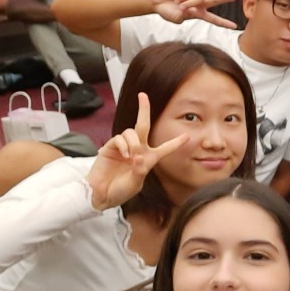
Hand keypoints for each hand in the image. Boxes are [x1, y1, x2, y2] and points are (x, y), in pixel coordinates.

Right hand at [87, 92, 188, 210]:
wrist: (102, 194)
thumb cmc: (121, 190)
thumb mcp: (136, 183)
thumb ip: (140, 170)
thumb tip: (139, 156)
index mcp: (148, 159)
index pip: (164, 149)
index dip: (175, 143)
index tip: (187, 136)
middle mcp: (137, 150)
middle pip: (143, 126)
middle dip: (143, 110)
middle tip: (142, 95)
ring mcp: (123, 147)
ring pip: (131, 132)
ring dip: (133, 142)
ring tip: (131, 156)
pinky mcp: (110, 147)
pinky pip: (119, 138)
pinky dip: (123, 145)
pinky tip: (124, 154)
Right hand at [148, 0, 238, 28]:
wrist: (156, 2)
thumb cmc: (167, 12)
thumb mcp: (176, 19)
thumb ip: (184, 16)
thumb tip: (191, 9)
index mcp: (198, 14)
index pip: (213, 19)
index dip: (223, 23)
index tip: (234, 26)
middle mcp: (198, 4)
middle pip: (214, 0)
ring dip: (190, 3)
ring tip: (180, 6)